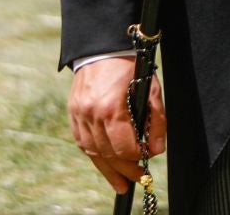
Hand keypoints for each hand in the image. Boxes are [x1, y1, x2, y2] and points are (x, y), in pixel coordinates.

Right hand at [69, 56, 167, 193]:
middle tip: (138, 178)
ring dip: (108, 169)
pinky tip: (104, 163)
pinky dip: (94, 154)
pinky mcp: (73, 112)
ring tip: (120, 182)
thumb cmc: (130, 66)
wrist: (102, 47)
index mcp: (112, 108)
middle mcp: (92, 114)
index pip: (125, 147)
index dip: (137, 157)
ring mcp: (79, 114)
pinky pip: (82, 141)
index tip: (147, 159)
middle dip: (125, 169)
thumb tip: (156, 149)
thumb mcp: (151, 89)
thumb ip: (156, 120)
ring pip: (93, 152)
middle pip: (109, 154)